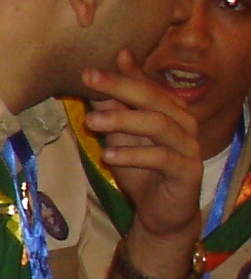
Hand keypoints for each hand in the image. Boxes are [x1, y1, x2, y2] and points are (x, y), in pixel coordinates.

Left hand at [83, 49, 203, 252]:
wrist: (162, 212)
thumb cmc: (142, 169)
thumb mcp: (121, 137)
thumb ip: (114, 108)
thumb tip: (97, 75)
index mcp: (169, 110)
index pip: (145, 86)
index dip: (121, 74)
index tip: (91, 67)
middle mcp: (183, 122)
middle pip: (153, 98)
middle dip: (120, 87)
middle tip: (89, 80)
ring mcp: (188, 146)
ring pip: (158, 124)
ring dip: (123, 120)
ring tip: (91, 121)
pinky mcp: (188, 171)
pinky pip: (162, 158)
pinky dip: (134, 155)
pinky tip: (109, 156)